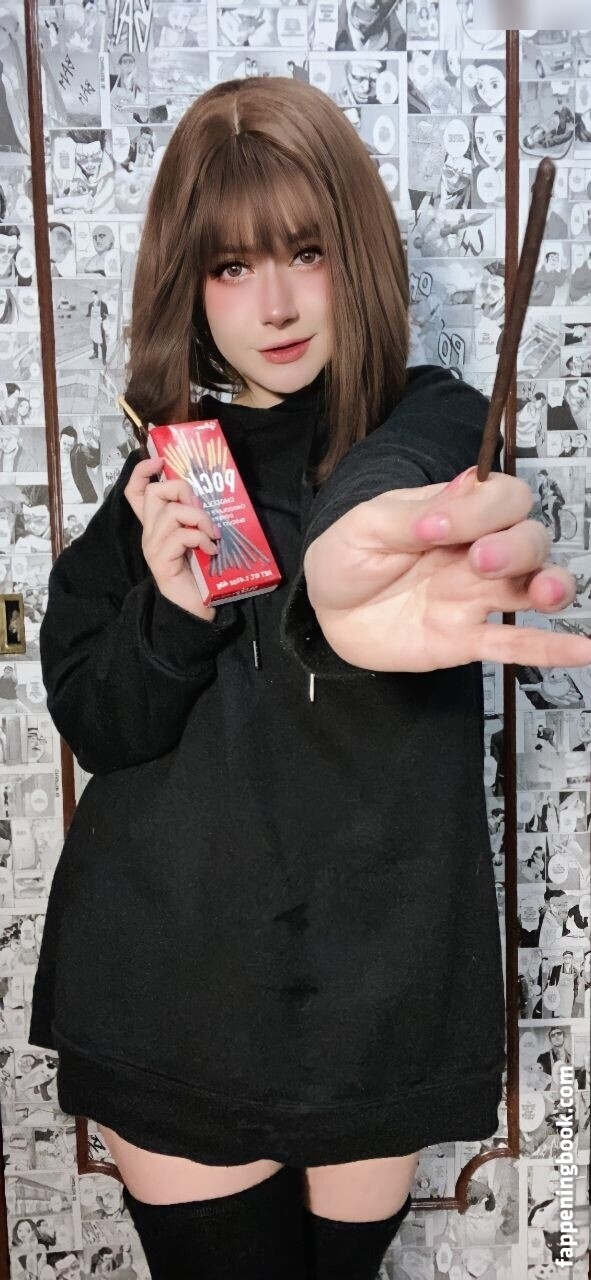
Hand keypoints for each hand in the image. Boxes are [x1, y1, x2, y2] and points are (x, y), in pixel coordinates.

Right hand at [124, 457, 217, 620]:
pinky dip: (201, 538)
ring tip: (212, 534)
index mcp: (156, 525)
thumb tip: (209, 494)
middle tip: (201, 509)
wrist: (196, 607)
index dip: (142, 472)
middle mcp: (149, 533)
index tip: (159, 461)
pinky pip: (180, 535)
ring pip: (170, 512)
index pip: (135, 491)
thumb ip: (196, 517)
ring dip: (198, 518)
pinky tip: (211, 549)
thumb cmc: (200, 572)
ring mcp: (153, 546)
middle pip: (154, 493)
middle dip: (181, 491)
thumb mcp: (199, 536)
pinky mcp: (161, 560)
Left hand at [304, 465, 590, 671]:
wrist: (325, 612)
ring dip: (550, 586)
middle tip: (480, 561)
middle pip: (530, 539)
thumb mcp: (366, 526)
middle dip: (516, 547)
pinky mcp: (467, 639)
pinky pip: (518, 644)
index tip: (434, 525)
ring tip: (544, 594)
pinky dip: (553, 648)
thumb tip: (464, 490)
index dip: (481, 508)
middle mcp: (477, 552)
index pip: (502, 498)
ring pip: (535, 585)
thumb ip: (413, 514)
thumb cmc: (346, 558)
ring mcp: (477, 596)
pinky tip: (586, 651)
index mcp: (455, 513)